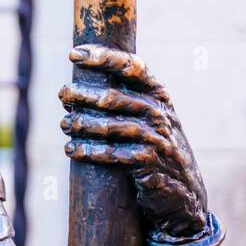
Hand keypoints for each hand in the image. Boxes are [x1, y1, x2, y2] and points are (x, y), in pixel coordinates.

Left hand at [59, 44, 207, 240]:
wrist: (182, 192)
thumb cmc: (154, 146)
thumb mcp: (147, 118)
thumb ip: (122, 99)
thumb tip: (72, 90)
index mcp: (158, 94)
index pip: (132, 66)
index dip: (103, 57)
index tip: (74, 53)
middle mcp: (159, 113)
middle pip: (113, 97)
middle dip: (83, 94)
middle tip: (63, 95)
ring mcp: (157, 139)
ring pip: (111, 126)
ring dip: (82, 124)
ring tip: (64, 125)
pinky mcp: (151, 164)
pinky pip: (114, 155)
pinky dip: (90, 152)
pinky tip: (72, 149)